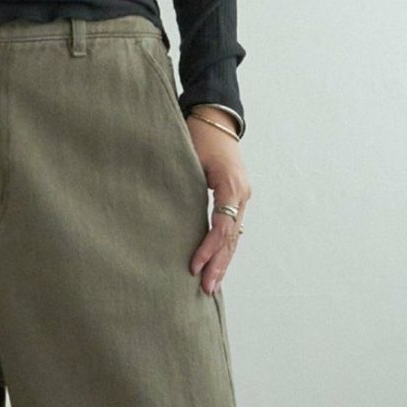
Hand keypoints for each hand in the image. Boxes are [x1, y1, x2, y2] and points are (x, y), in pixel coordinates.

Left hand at [186, 110, 250, 294]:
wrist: (216, 118)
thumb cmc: (199, 133)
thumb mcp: (188, 154)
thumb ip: (182, 182)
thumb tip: (164, 212)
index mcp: (230, 185)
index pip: (222, 226)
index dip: (208, 248)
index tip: (193, 266)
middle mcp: (241, 194)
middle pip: (231, 237)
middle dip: (218, 264)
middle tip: (206, 288)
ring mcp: (242, 197)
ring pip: (234, 237)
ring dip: (223, 262)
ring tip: (212, 286)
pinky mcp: (236, 199)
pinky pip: (232, 229)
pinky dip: (224, 249)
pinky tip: (217, 266)